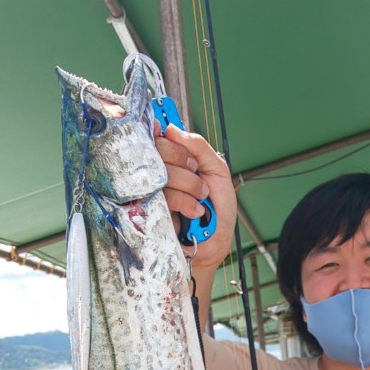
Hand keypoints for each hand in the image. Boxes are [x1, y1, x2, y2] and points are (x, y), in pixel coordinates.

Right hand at [155, 123, 236, 270]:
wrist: (215, 242)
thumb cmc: (218, 209)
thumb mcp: (218, 172)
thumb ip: (200, 148)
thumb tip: (174, 129)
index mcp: (175, 159)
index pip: (159, 136)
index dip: (159, 128)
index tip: (163, 127)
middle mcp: (161, 172)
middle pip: (158, 149)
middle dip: (183, 159)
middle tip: (196, 171)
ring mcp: (154, 191)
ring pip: (163, 173)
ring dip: (189, 185)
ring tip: (201, 199)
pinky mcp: (150, 210)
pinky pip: (163, 195)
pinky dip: (185, 201)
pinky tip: (194, 211)